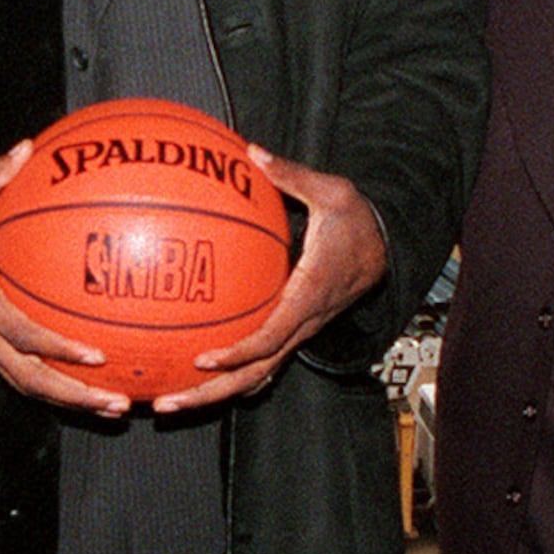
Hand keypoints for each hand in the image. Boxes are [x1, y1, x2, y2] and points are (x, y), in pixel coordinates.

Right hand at [0, 143, 133, 415]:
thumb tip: (27, 147)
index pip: (19, 334)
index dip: (57, 348)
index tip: (95, 354)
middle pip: (29, 379)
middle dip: (74, 396)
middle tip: (118, 403)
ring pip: (23, 383)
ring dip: (67, 398)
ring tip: (111, 405)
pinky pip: (16, 369)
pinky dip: (50, 380)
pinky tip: (83, 378)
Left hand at [152, 146, 387, 412]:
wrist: (387, 249)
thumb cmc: (357, 221)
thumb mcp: (333, 192)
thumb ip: (291, 176)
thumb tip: (253, 151)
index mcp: (310, 295)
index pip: (272, 336)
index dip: (239, 352)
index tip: (203, 358)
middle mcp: (302, 324)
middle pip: (255, 373)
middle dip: (210, 393)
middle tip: (166, 402)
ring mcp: (297, 333)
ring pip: (255, 376)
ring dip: (213, 394)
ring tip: (168, 401)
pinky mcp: (292, 330)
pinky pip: (259, 361)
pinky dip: (228, 374)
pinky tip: (194, 375)